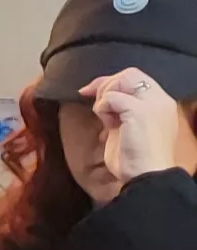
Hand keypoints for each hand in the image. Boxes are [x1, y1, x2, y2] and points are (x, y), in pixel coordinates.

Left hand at [86, 68, 186, 184]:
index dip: (109, 80)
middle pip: (129, 74)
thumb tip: (98, 96)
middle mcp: (160, 99)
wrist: (146, 175)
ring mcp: (152, 104)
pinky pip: (112, 97)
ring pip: (121, 81)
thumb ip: (120, 110)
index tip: (89, 92)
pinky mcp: (140, 111)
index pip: (134, 78)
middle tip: (96, 106)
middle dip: (105, 85)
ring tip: (107, 120)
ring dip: (104, 99)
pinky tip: (108, 124)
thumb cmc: (135, 158)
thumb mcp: (126, 128)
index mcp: (160, 103)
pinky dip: (102, 109)